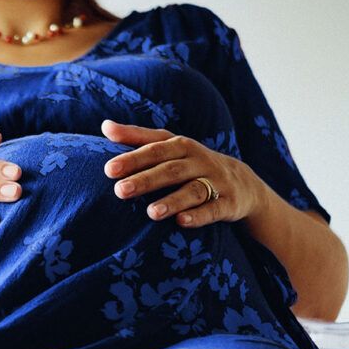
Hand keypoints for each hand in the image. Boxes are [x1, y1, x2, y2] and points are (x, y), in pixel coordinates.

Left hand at [100, 119, 266, 228]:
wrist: (243, 183)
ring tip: (151, 212)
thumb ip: (138, 137)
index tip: (108, 169)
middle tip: (120, 191)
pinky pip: (214, 209)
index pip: (155, 149)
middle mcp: (199, 161)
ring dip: (172, 200)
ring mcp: (216, 182)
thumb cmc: (192, 163)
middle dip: (145, 180)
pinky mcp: (229, 203)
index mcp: (182, 146)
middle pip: (171, 170)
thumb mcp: (170, 147)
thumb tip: (105, 126)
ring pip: (194, 190)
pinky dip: (199, 215)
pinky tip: (181, 222)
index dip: (132, 158)